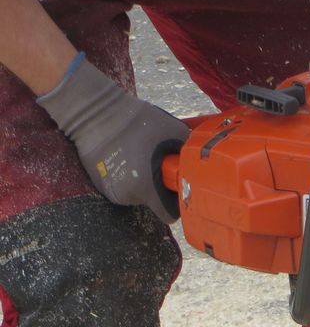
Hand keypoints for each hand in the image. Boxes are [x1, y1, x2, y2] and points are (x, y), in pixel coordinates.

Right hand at [37, 55, 187, 223]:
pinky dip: (127, 176)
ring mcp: (111, 191)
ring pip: (137, 194)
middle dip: (160, 186)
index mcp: (146, 190)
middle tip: (159, 163)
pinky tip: (127, 156)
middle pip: (154, 202)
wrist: (95, 112)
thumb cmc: (138, 121)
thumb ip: (188, 153)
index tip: (178, 186)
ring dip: (144, 181)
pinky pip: (122, 185)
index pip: (169, 214)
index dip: (177, 201)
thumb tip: (197, 163)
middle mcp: (127, 196)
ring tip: (141, 156)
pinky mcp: (99, 183)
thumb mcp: (175, 133)